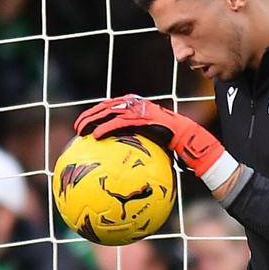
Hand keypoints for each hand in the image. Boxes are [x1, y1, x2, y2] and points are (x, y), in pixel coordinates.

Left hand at [74, 95, 225, 177]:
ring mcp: (141, 109)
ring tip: (81, 131)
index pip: (113, 105)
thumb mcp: (153, 145)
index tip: (84, 123)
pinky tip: (95, 137)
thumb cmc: (174, 146)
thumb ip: (139, 146)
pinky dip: (106, 127)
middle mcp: (139, 104)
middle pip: (108, 105)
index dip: (97, 112)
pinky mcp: (144, 117)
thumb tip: (125, 165)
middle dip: (91, 114)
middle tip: (78, 128)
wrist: (190, 140)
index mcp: (139, 107)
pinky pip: (120, 122)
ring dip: (93, 119)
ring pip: (110, 110)